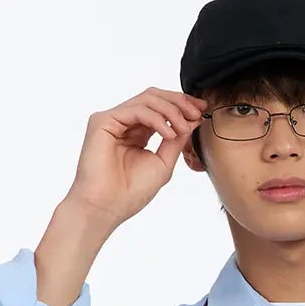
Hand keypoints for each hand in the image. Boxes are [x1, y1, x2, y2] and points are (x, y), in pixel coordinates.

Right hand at [65, 88, 206, 228]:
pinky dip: (157, 119)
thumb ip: (176, 140)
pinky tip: (168, 133)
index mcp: (138, 133)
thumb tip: (193, 120)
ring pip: (147, 99)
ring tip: (183, 127)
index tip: (202, 110)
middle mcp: (125, 123)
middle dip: (179, 102)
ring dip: (171, 110)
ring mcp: (113, 120)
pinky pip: (137, 110)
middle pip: (154, 97)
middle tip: (196, 112)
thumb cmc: (130, 193)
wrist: (106, 208)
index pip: (161, 109)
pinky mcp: (103, 121)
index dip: (182, 106)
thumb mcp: (163, 163)